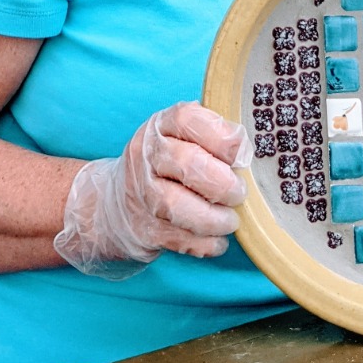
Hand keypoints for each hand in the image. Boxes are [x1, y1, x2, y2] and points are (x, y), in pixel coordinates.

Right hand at [54, 102, 251, 277]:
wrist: (117, 206)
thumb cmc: (165, 167)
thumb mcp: (180, 138)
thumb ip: (211, 136)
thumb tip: (245, 148)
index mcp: (160, 126)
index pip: (187, 119)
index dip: (220, 135)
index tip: (241, 153)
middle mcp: (146, 155)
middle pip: (187, 163)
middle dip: (223, 183)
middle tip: (240, 192)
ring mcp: (141, 193)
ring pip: (177, 205)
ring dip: (213, 218)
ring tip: (231, 221)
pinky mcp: (144, 228)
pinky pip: (177, 239)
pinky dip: (204, 243)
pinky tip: (218, 241)